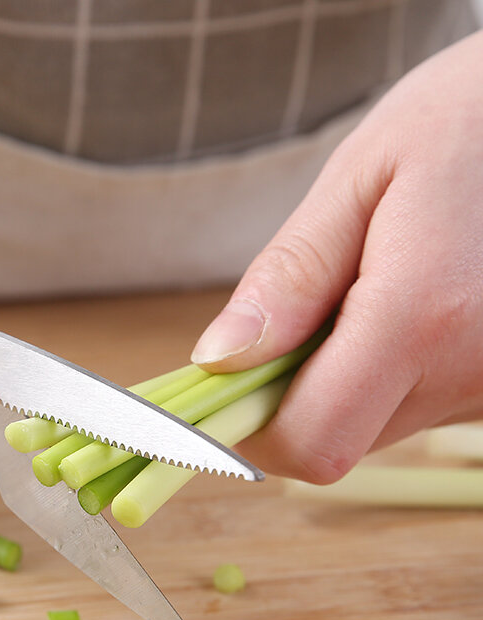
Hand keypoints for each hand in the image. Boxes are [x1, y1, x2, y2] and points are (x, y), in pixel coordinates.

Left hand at [191, 30, 482, 482]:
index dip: (249, 430)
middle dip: (286, 399)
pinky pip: (411, 406)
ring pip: (371, 429)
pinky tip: (398, 308)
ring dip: (335, 384)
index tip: (220, 386)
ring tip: (358, 295)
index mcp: (424, 319)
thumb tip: (218, 360)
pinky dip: (381, 375)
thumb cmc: (462, 120)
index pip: (310, 442)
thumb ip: (289, 278)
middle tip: (289, 318)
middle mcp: (469, 372)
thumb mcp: (359, 179)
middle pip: (335, 444)